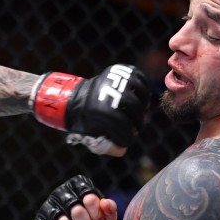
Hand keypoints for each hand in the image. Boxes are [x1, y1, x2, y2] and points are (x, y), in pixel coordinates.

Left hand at [31, 64, 148, 155]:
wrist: (76, 98)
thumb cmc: (85, 120)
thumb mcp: (91, 136)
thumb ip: (107, 146)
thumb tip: (122, 149)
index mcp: (102, 111)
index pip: (125, 129)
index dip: (128, 138)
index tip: (127, 139)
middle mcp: (110, 93)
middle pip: (137, 111)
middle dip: (138, 123)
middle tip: (136, 127)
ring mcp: (117, 79)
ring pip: (141, 95)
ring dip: (142, 107)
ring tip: (138, 113)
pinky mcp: (121, 70)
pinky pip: (141, 80)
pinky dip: (144, 91)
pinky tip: (139, 100)